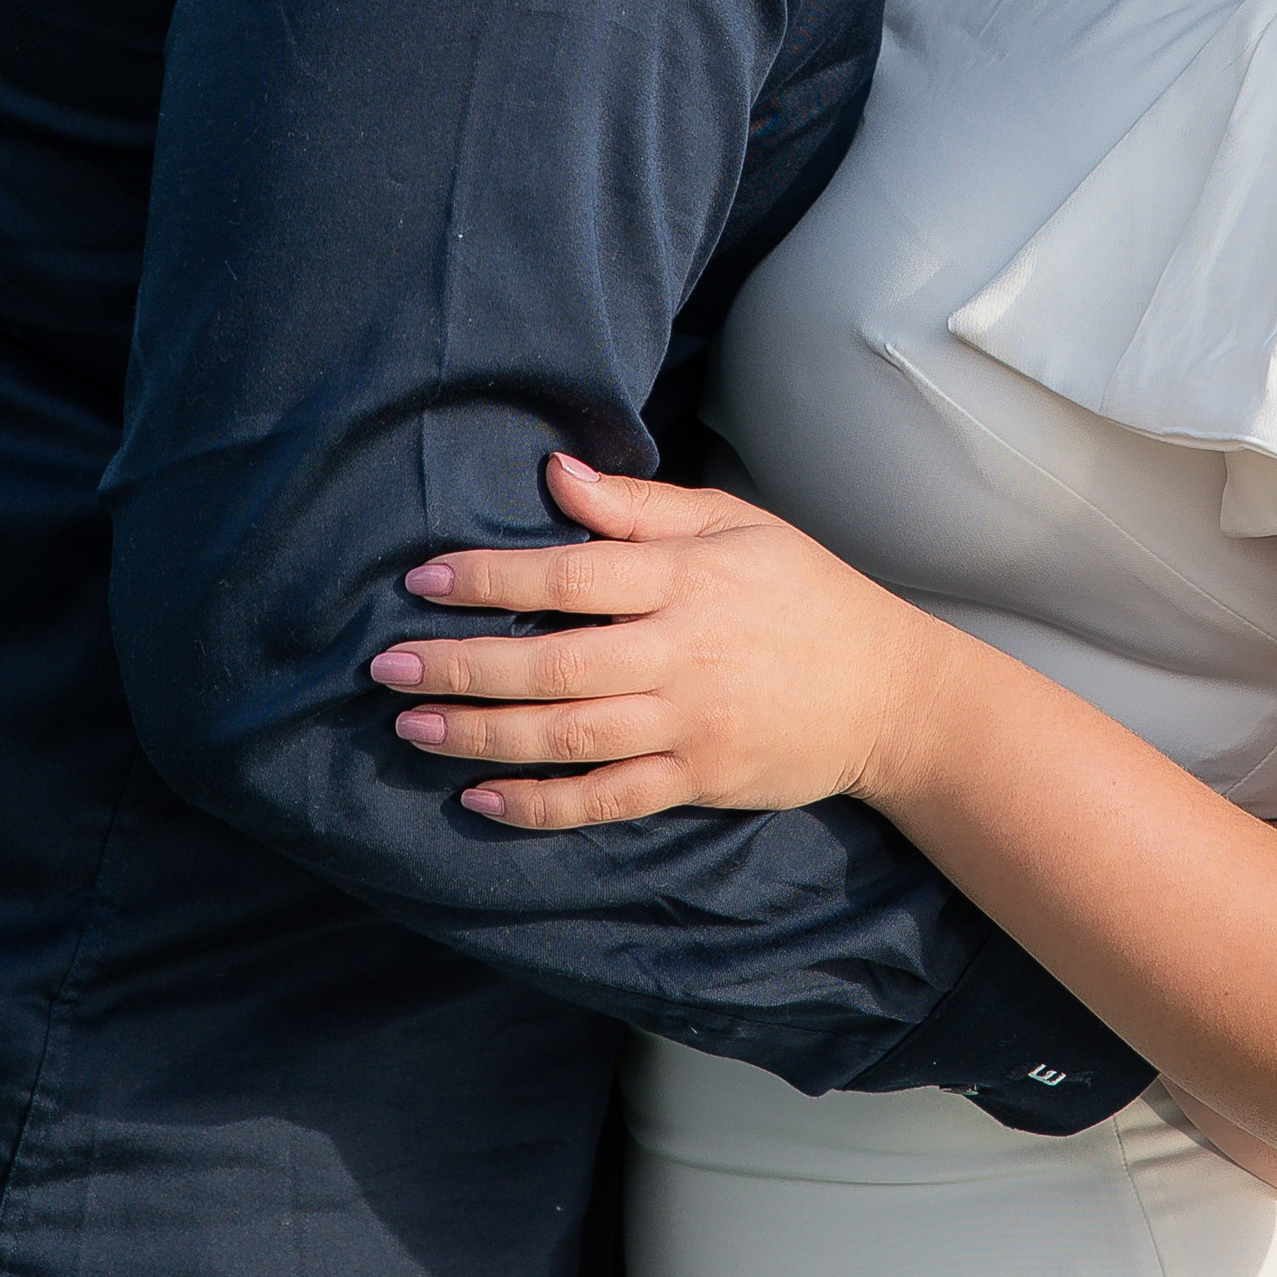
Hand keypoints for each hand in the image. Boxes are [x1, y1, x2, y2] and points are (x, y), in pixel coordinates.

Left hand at [366, 453, 953, 825]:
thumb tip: (553, 471)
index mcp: (689, 578)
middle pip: (555, 662)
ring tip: (412, 723)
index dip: (492, 576)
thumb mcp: (736, 525)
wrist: (890, 692)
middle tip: (385, 663)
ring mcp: (690, 724)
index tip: (423, 577)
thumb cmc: (803, 593)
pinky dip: (541, 805)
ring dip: (482, 733)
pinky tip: (481, 799)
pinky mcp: (698, 781)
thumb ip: (640, 507)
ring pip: (568, 735)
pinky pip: (607, 799)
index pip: (573, 572)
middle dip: (464, 664)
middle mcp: (683, 653)